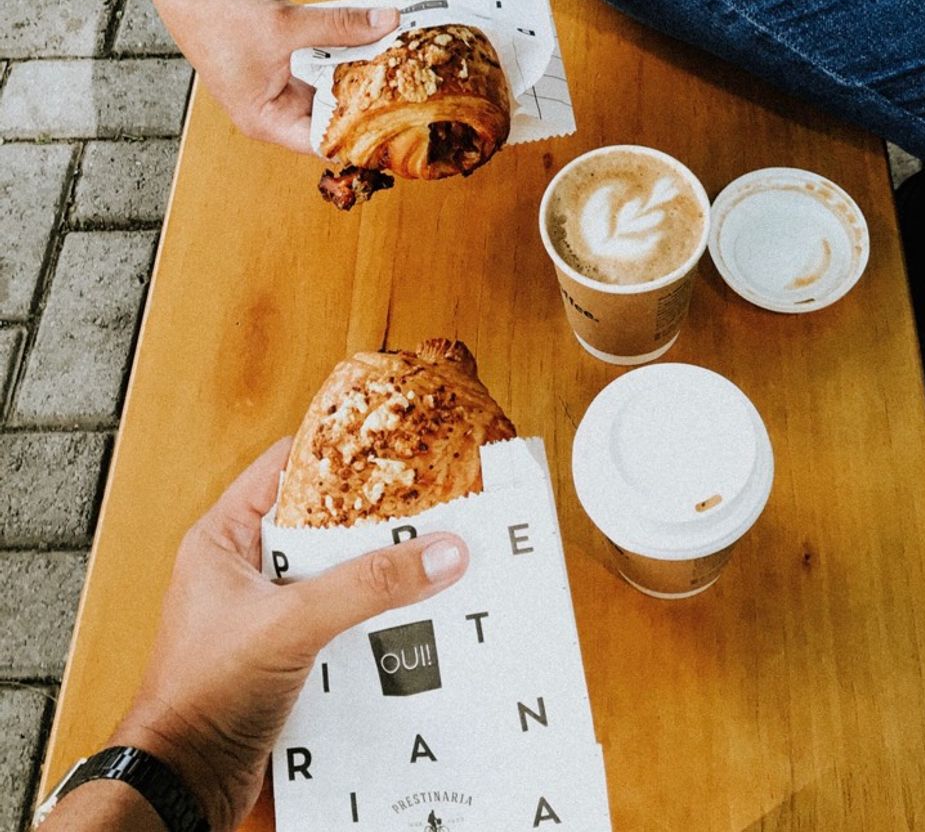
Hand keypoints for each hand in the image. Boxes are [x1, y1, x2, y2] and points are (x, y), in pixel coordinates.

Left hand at [104, 440, 467, 829]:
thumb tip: (441, 552)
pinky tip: (413, 610)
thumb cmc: (203, 694)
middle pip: (321, 521)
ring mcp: (267, 611)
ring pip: (335, 571)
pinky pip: (340, 615)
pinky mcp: (286, 651)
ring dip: (377, 567)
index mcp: (225, 538)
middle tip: (429, 499)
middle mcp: (245, 567)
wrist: (182, 785)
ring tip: (431, 549)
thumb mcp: (290, 624)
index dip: (338, 451)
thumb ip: (367, 586)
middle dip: (373, 515)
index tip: (393, 441)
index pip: (287, 469)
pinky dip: (373, 611)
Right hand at [156, 0, 398, 152]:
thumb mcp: (287, 24)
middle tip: (406, 103)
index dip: (358, 138)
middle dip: (363, 109)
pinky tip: (369, 55)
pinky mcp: (279, 68)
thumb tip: (389, 21)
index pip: (322, 144)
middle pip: (328, 121)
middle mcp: (271, 113)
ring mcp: (274, 90)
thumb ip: (341, 25)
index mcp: (266, 121)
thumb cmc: (220, 12)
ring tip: (395, 80)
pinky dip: (340, 64)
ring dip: (354, 85)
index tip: (396, 130)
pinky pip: (318, 73)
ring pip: (326, 95)